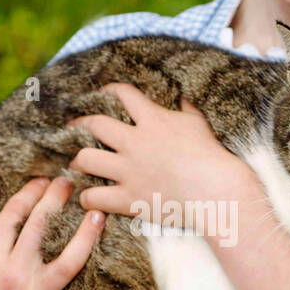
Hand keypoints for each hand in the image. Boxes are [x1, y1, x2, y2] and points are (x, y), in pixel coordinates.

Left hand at [67, 83, 242, 220]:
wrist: (216, 192)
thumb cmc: (212, 156)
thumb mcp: (199, 123)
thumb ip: (185, 108)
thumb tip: (182, 96)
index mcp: (152, 120)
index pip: (122, 93)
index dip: (108, 90)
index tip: (102, 94)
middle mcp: (135, 142)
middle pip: (94, 124)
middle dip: (80, 125)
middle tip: (73, 128)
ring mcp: (129, 171)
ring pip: (86, 158)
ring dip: (78, 160)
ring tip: (77, 163)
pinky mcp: (128, 199)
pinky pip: (94, 197)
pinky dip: (87, 198)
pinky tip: (88, 197)